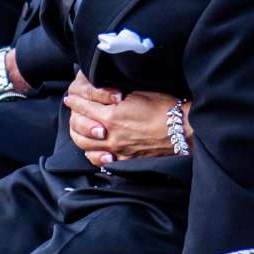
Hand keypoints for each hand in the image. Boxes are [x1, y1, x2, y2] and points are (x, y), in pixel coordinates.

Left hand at [63, 75, 178, 166]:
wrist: (182, 130)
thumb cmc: (165, 108)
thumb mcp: (138, 93)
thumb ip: (114, 95)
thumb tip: (101, 92)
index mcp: (112, 116)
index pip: (83, 107)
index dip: (75, 100)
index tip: (71, 97)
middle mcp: (110, 135)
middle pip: (78, 128)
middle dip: (73, 117)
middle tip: (73, 110)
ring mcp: (116, 151)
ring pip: (85, 146)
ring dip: (79, 135)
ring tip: (80, 128)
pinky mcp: (124, 161)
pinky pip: (100, 160)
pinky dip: (93, 154)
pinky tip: (94, 148)